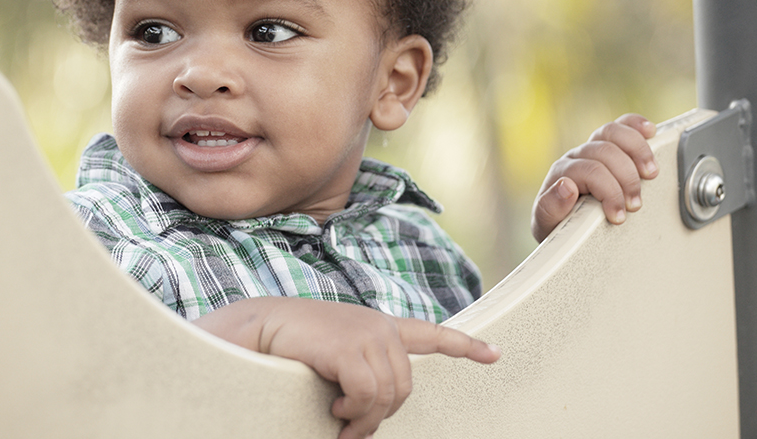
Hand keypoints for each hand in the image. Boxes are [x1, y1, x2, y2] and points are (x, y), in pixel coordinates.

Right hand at [194, 297, 499, 438]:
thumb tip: (374, 415)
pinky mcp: (351, 345)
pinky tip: (335, 408)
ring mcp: (368, 333)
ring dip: (363, 420)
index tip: (495, 353)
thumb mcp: (336, 361)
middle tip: (350, 429)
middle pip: (405, 387)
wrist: (261, 328)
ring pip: (388, 396)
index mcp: (380, 328)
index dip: (464, 346)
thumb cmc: (293, 351)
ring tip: (339, 420)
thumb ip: (361, 373)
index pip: (432, 334)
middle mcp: (380, 327)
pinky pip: (368, 395)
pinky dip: (353, 412)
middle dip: (380, 417)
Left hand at [531, 114, 657, 242]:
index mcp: (561, 172)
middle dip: (626, 178)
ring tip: (650, 174)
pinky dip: (636, 125)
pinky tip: (650, 132)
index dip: (609, 192)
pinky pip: (622, 125)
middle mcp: (576, 156)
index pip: (589, 170)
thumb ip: (550, 208)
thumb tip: (566, 187)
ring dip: (637, 151)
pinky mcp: (608, 144)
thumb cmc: (558, 224)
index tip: (619, 216)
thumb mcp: (548, 224)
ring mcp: (593, 147)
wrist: (561, 223)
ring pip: (613, 133)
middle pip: (605, 151)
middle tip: (635, 204)